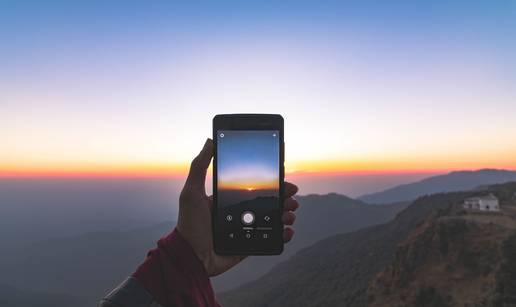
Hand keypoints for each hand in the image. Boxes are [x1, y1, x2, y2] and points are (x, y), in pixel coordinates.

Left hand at [177, 138, 298, 276]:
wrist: (191, 257)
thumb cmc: (189, 224)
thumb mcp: (191, 192)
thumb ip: (199, 166)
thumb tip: (209, 141)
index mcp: (230, 199)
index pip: (255, 187)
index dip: (271, 183)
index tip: (283, 177)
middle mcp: (240, 212)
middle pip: (268, 201)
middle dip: (284, 197)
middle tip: (291, 196)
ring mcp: (246, 229)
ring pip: (273, 219)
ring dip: (286, 214)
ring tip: (290, 213)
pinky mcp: (250, 245)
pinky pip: (270, 239)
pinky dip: (283, 235)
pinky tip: (287, 231)